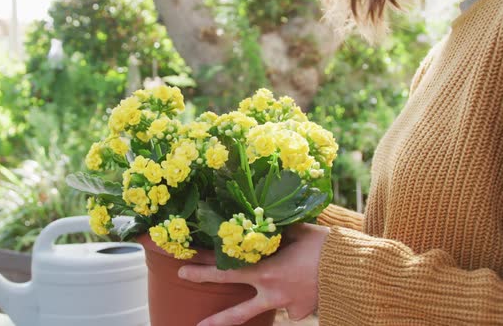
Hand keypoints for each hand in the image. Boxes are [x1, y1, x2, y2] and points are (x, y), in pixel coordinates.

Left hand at [178, 223, 329, 325]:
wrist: (356, 271)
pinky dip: (291, 299)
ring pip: (254, 314)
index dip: (204, 266)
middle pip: (234, 304)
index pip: (227, 269)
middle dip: (208, 300)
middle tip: (186, 298)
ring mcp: (286, 306)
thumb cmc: (326, 246)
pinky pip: (290, 307)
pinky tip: (304, 285)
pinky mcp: (301, 313)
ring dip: (228, 320)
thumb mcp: (298, 232)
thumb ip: (276, 232)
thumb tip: (263, 224)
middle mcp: (271, 292)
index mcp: (266, 270)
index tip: (184, 264)